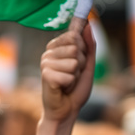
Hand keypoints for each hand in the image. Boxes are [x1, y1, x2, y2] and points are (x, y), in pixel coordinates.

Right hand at [28, 18, 95, 134]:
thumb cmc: (75, 89)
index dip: (82, 50)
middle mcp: (48, 52)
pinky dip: (70, 84)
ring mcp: (45, 63)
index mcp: (57, 47)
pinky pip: (69, 74)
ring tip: (67, 82)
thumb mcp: (87, 65)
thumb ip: (89, 45)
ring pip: (74, 62)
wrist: (66, 111)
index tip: (77, 62)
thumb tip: (89, 23)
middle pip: (76, 48)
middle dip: (80, 64)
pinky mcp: (45, 75)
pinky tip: (62, 88)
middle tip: (72, 75)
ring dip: (76, 75)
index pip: (75, 35)